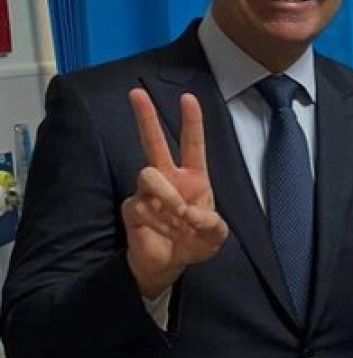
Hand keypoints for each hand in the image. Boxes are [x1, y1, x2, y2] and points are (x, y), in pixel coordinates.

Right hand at [121, 88, 228, 297]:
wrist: (169, 264)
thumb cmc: (194, 242)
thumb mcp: (215, 236)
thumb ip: (212, 225)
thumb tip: (191, 213)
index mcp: (193, 178)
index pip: (192, 144)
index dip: (192, 122)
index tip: (188, 98)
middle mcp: (168, 178)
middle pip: (153, 142)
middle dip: (145, 117)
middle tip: (136, 93)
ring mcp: (147, 191)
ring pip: (149, 173)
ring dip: (166, 195)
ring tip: (178, 217)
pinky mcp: (133, 207)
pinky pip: (142, 204)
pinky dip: (159, 220)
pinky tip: (165, 231)